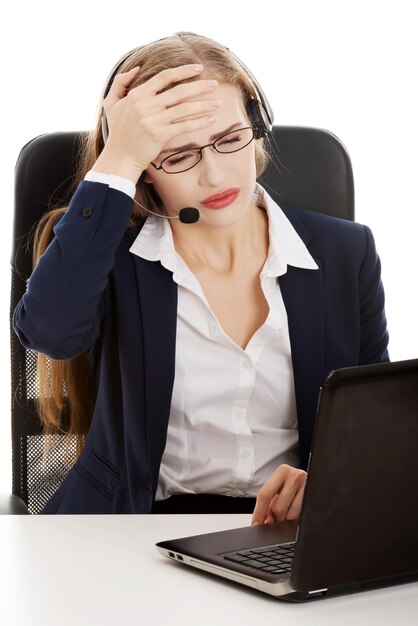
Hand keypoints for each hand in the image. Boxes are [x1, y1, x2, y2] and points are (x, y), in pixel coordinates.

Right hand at [94, 64, 220, 181]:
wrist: (120, 157)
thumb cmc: (117, 132)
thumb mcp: (111, 103)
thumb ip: (120, 83)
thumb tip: (136, 68)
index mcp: (137, 95)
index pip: (164, 77)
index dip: (183, 71)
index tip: (198, 68)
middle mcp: (145, 105)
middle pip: (179, 91)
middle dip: (199, 86)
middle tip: (215, 84)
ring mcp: (153, 120)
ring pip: (184, 109)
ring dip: (204, 105)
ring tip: (218, 103)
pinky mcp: (159, 135)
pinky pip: (184, 126)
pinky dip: (199, 122)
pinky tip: (212, 119)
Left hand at [251, 464, 306, 524]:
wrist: (312, 480)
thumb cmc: (290, 485)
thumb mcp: (277, 489)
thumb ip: (267, 504)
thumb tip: (260, 522)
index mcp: (282, 471)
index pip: (265, 494)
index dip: (259, 512)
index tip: (255, 524)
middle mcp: (295, 476)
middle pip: (278, 508)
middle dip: (274, 518)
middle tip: (274, 518)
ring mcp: (307, 487)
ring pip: (290, 515)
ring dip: (285, 520)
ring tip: (286, 512)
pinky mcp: (314, 498)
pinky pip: (300, 517)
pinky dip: (293, 519)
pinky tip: (293, 513)